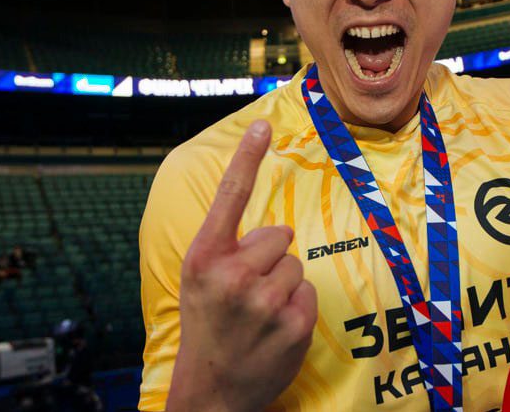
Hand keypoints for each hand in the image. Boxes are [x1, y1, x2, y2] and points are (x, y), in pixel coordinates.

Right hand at [167, 120, 317, 411]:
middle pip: (280, 235)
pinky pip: (309, 290)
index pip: (230, 199)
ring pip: (297, 264)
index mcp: (203, 258)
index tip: (263, 124)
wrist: (211, 391)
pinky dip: (298, 307)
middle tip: (247, 291)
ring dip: (284, 284)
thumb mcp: (200, 282)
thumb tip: (275, 230)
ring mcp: (264, 300)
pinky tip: (275, 329)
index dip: (247, 159)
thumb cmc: (208, 327)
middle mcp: (231, 274)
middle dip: (270, 258)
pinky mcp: (293, 322)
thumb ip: (228, 250)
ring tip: (259, 313)